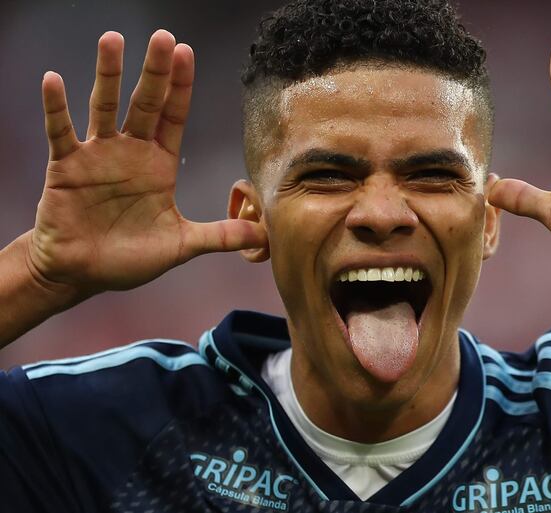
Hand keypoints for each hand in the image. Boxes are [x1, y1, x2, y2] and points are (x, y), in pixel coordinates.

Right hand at [31, 30, 263, 294]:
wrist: (82, 272)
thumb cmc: (129, 257)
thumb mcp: (181, 245)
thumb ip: (220, 236)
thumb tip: (265, 238)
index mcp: (159, 165)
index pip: (174, 116)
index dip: (181, 87)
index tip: (187, 54)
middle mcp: (131, 152)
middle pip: (145, 103)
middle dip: (155, 71)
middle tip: (164, 37)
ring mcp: (97, 155)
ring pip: (104, 107)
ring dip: (108, 75)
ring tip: (113, 40)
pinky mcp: (66, 167)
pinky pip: (60, 132)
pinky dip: (56, 108)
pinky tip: (54, 80)